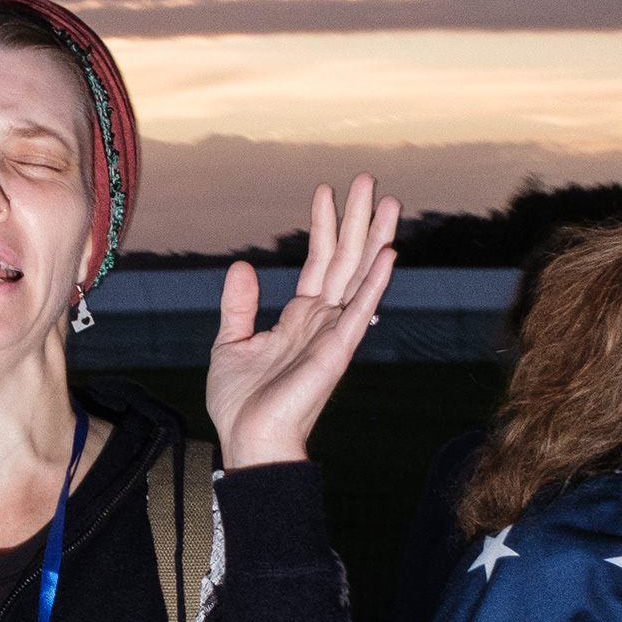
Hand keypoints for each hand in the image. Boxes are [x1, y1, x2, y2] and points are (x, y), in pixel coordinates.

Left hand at [208, 178, 402, 469]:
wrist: (248, 442)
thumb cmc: (242, 404)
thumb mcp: (231, 343)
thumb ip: (239, 305)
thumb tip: (243, 266)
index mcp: (299, 319)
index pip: (318, 263)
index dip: (323, 226)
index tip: (327, 191)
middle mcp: (322, 322)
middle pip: (346, 260)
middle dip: (358, 219)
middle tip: (370, 180)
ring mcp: (333, 335)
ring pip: (359, 276)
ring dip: (375, 238)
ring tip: (389, 202)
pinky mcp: (336, 352)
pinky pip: (359, 311)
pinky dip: (375, 283)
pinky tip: (389, 255)